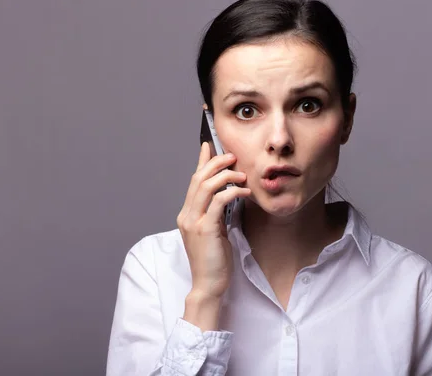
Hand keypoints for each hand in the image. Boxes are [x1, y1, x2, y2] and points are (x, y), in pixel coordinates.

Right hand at [177, 142, 250, 299]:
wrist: (208, 285)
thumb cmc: (214, 261)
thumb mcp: (214, 231)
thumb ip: (215, 214)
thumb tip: (226, 196)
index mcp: (187, 215)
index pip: (193, 181)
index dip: (201, 161)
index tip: (208, 146)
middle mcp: (186, 215)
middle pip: (198, 179)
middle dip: (216, 163)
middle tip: (232, 156)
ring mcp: (194, 222)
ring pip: (206, 186)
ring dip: (226, 176)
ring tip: (241, 174)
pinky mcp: (205, 229)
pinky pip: (219, 202)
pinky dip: (233, 192)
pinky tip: (245, 192)